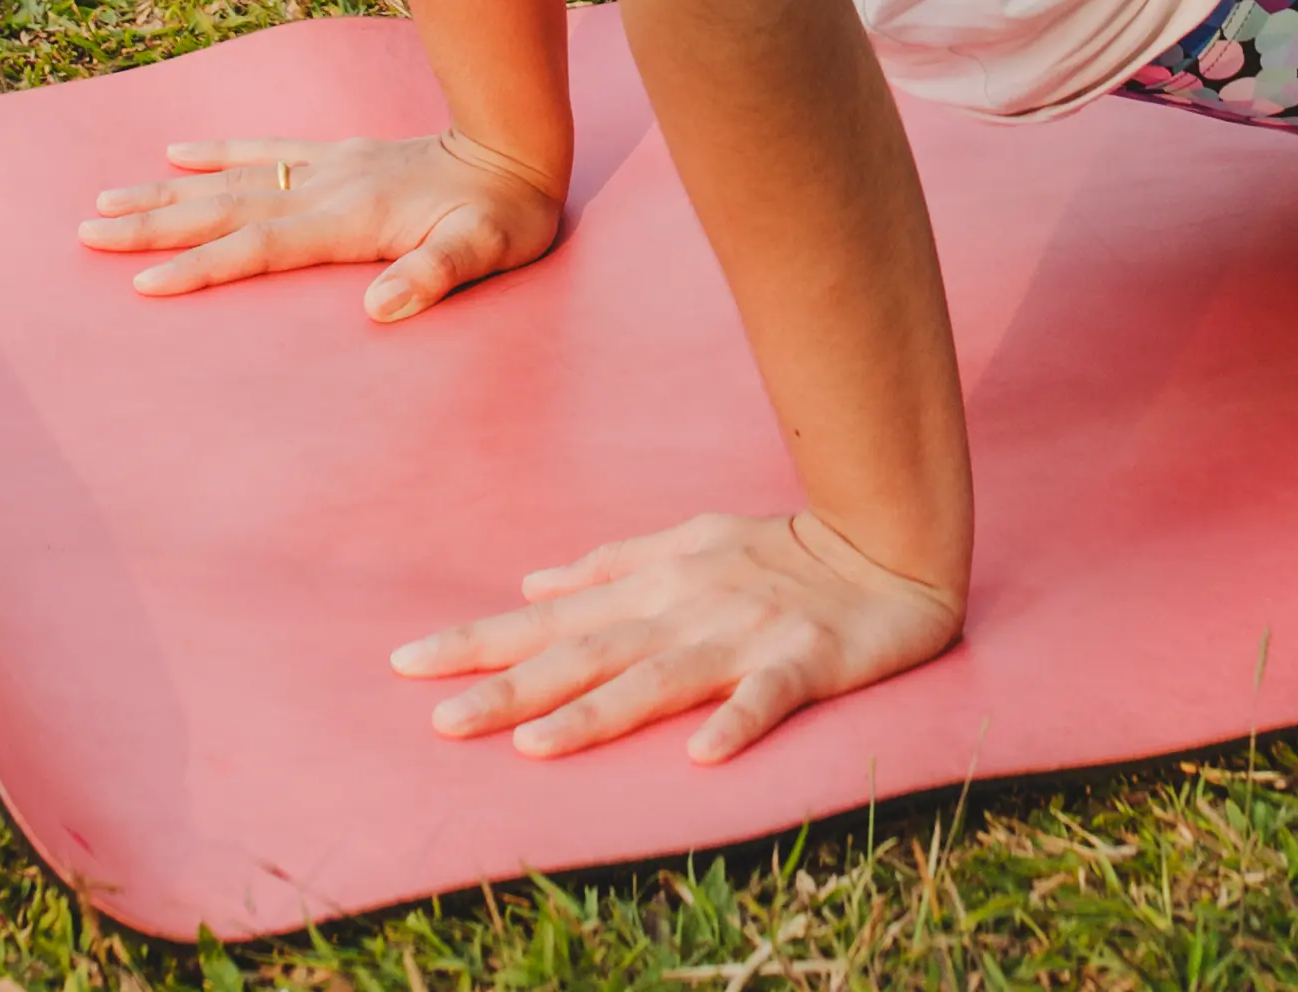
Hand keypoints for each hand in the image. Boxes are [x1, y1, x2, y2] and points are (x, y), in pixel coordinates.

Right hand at [75, 130, 561, 323]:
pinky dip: (218, 150)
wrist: (519, 147)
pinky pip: (264, 148)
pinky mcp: (339, 156)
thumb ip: (433, 276)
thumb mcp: (483, 252)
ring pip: (230, 179)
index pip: (259, 247)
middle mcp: (324, 187)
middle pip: (223, 207)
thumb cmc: (505, 215)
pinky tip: (179, 151)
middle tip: (86, 232)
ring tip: (107, 200)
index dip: (202, 267)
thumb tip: (383, 305)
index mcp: (348, 218)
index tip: (144, 284)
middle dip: (154, 224)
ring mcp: (327, 167)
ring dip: (167, 192)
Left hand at [393, 508, 961, 762]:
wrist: (889, 544)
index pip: (550, 621)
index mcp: (655, 584)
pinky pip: (766, 698)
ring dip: (598, 712)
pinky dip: (735, 723)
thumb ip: (610, 564)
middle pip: (585, 653)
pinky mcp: (804, 660)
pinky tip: (702, 756)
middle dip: (510, 685)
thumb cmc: (781, 551)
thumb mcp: (687, 543)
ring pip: (658, 679)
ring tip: (535, 744)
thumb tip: (533, 583)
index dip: (481, 640)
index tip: (408, 664)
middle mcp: (685, 608)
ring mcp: (743, 635)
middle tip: (439, 717)